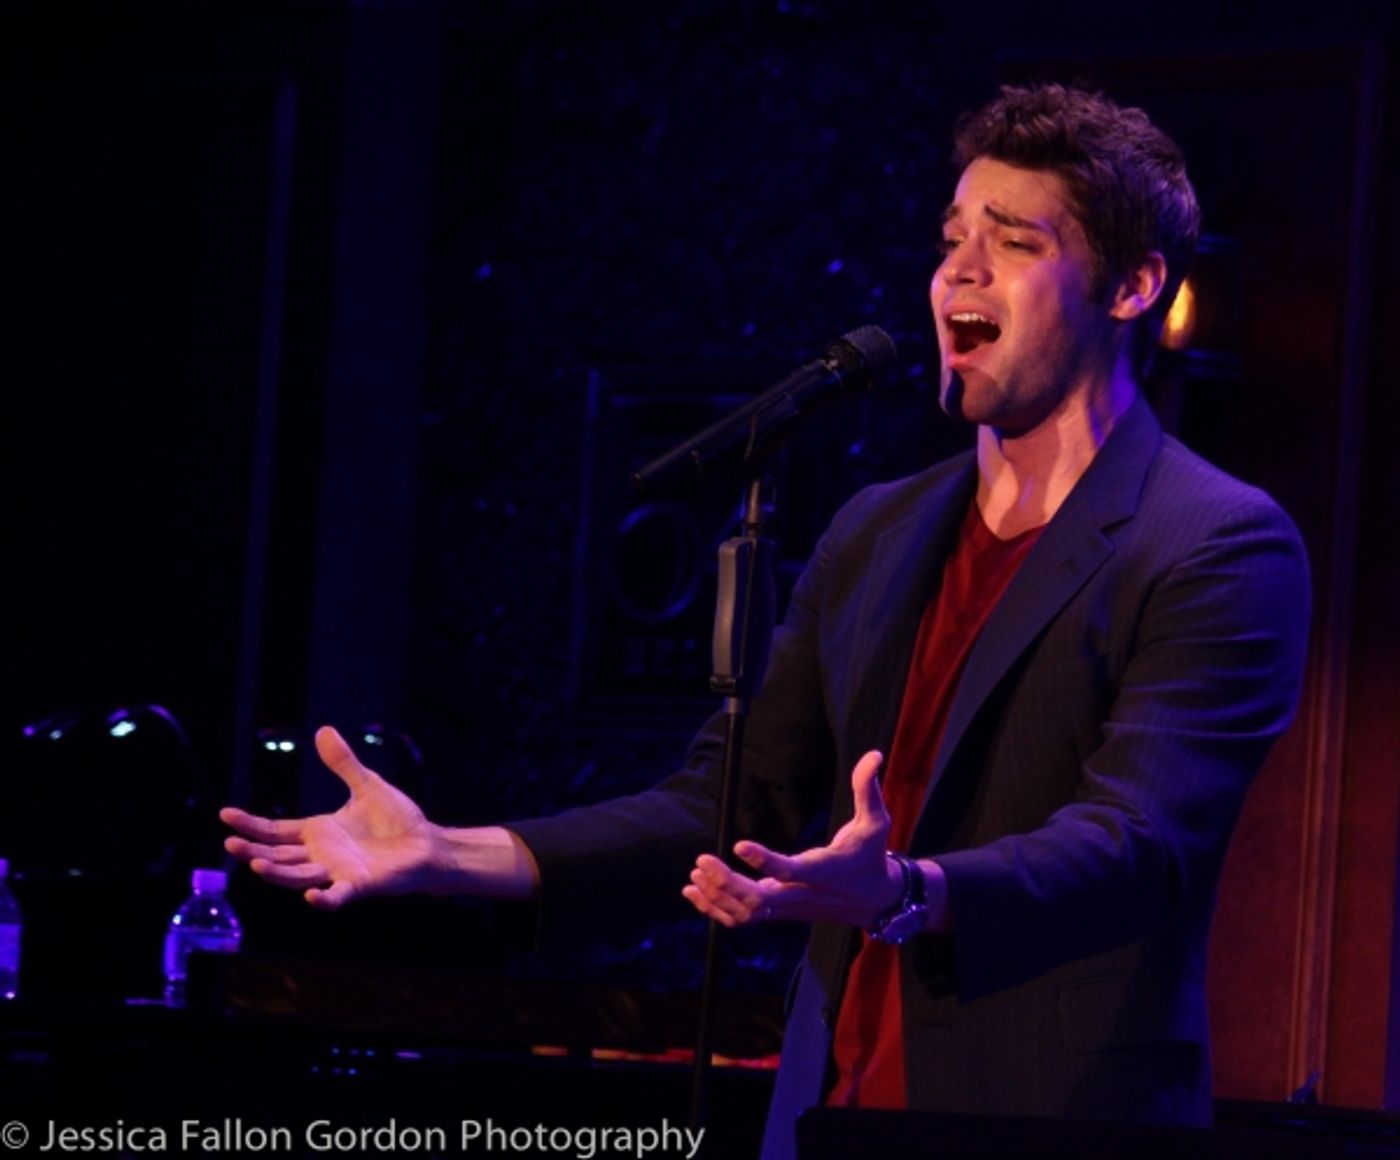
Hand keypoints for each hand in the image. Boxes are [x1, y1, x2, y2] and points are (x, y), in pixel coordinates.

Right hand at [220, 725, 439, 909]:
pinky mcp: (360, 885)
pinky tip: (310, 896)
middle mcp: (322, 856)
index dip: (251, 825)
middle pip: (278, 856)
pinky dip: (324, 899)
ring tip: (254, 864)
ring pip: (298, 877)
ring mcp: (338, 872)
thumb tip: (323, 730)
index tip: (225, 814)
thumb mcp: (367, 785)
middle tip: (229, 843)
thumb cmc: (398, 820)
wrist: (428, 844)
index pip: (276, 831)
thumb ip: (344, 764)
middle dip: (253, 850)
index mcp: (319, 833)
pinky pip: (337, 896)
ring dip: (276, 873)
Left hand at [682, 750, 902, 928]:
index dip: (765, 861)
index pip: (791, 871)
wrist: (876, 900)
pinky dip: (715, 909)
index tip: (739, 844)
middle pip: (760, 901)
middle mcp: (803, 894)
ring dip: (717, 897)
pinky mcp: (780, 913)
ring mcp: (789, 908)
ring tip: (696, 873)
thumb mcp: (876, 822)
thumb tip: (874, 755)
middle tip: (702, 861)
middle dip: (727, 884)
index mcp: (824, 872)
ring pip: (747, 914)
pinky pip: (743, 919)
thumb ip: (868, 789)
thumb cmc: (871, 855)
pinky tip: (694, 892)